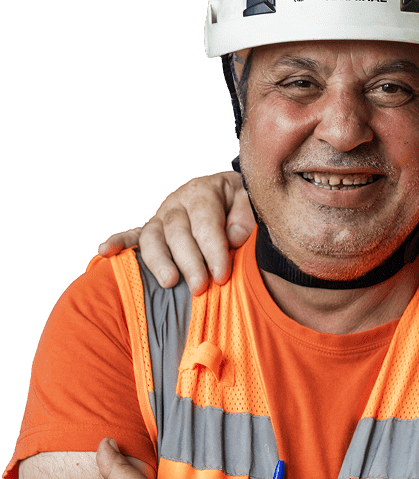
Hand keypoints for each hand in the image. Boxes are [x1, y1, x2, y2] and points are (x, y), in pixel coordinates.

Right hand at [98, 171, 252, 293]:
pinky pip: (132, 234)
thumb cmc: (242, 204)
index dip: (213, 250)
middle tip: (200, 287)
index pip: (205, 222)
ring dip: (158, 261)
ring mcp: (161, 215)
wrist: (231, 192)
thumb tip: (234, 238)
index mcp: (204, 191)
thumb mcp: (251, 202)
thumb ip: (246, 216)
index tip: (222, 276)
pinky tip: (105, 251)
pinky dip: (119, 241)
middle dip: (189, 262)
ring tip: (169, 282)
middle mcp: (178, 201)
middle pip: (177, 232)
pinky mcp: (152, 228)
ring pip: (152, 236)